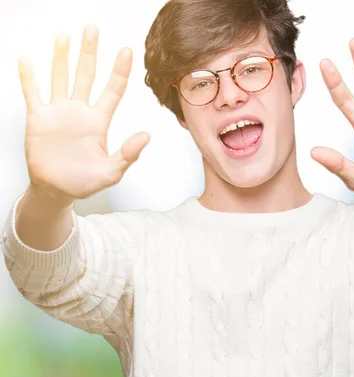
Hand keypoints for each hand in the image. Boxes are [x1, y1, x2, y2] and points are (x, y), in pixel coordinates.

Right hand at [19, 24, 149, 201]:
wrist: (57, 190)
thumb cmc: (85, 182)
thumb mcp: (111, 172)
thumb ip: (128, 154)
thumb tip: (146, 136)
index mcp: (99, 121)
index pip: (113, 90)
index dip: (120, 71)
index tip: (127, 51)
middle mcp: (80, 112)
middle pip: (86, 75)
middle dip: (89, 52)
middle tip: (92, 29)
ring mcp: (59, 113)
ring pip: (60, 78)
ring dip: (61, 57)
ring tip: (64, 35)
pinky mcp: (39, 119)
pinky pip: (33, 93)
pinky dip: (29, 77)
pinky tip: (27, 59)